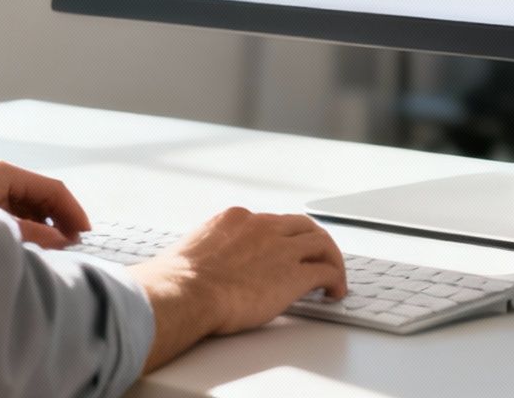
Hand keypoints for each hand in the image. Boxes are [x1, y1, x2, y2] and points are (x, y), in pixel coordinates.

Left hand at [0, 160, 89, 248]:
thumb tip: (64, 241)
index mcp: (5, 173)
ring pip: (29, 208)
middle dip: (60, 222)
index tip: (87, 238)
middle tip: (73, 252)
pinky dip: (27, 231)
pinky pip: (13, 215)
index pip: (53, 189)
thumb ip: (32, 233)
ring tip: (54, 255)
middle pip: (42, 197)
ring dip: (44, 229)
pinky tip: (31, 250)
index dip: (74, 213)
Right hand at [128, 207, 346, 371]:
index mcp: (234, 219)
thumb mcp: (190, 253)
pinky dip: (336, 279)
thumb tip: (201, 271)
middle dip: (313, 241)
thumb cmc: (177, 281)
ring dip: (331, 258)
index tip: (282, 253)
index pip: (269, 223)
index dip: (280, 239)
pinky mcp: (294, 274)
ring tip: (334, 277)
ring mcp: (280, 248)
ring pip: (321, 241)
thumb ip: (206, 255)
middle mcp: (262, 227)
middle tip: (319, 258)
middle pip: (301, 225)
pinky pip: (327, 271)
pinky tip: (334, 292)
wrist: (184, 292)